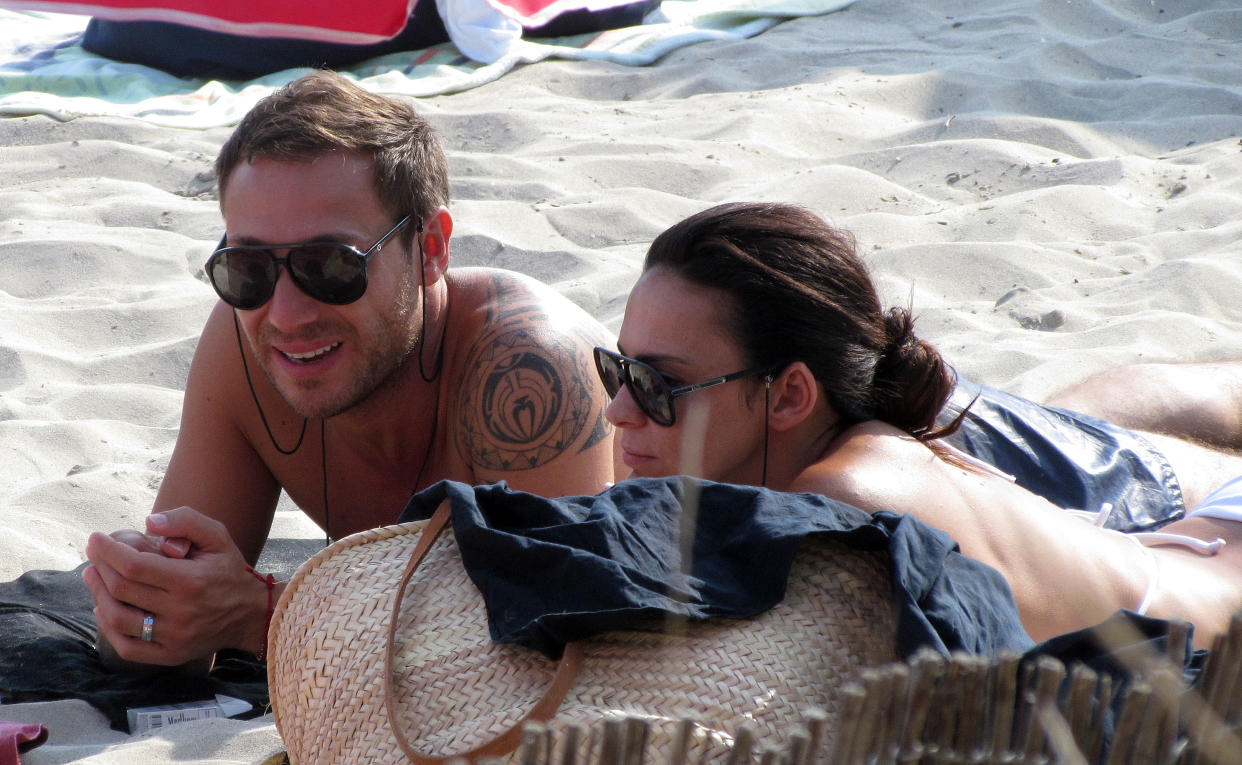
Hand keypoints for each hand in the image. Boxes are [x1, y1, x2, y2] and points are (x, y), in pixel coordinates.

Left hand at [84, 507, 269, 667]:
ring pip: (118, 619)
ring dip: (98, 595)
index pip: (134, 565)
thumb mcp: (217, 536)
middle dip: (100, 567)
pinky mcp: (171, 655)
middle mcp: (181, 611)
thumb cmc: (228, 569)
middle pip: (122, 590)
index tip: (95, 538)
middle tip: (93, 554)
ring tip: (93, 576)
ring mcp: (175, 637)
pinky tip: (104, 608)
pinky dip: (108, 628)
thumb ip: (186, 521)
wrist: (250, 614)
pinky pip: (128, 647)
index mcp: (190, 580)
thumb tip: (149, 522)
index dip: (108, 551)